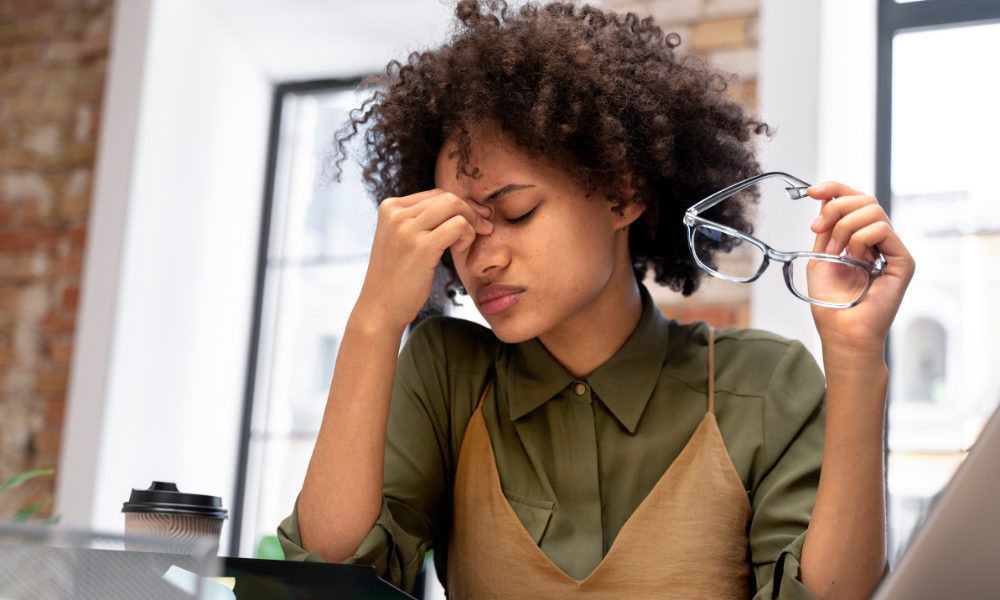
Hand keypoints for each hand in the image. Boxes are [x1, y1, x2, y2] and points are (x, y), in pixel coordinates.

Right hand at [355, 189, 492, 331]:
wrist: (380, 307)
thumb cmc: (397, 277)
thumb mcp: (401, 240)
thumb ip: (420, 221)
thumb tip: (459, 205)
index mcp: (390, 207)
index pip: (436, 194)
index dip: (460, 206)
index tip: (475, 220)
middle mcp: (396, 214)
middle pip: (447, 197)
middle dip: (471, 212)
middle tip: (483, 229)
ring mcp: (406, 229)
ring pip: (454, 206)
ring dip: (471, 223)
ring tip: (465, 244)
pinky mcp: (420, 247)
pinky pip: (458, 225)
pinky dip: (467, 235)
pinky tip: (459, 250)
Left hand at [807, 182, 914, 354]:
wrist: (842, 332)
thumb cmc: (831, 304)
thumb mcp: (820, 257)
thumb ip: (826, 229)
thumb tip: (825, 198)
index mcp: (860, 239)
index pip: (856, 201)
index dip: (835, 189)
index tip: (812, 191)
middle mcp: (879, 242)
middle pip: (865, 200)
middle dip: (836, 207)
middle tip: (818, 229)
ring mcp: (892, 250)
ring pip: (873, 211)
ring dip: (844, 227)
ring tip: (835, 252)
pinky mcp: (903, 261)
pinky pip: (882, 230)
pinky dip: (860, 238)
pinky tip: (853, 256)